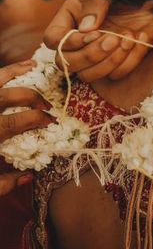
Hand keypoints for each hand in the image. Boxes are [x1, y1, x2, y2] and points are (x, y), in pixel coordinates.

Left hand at [0, 61, 51, 195]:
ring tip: (32, 64)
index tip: (52, 121)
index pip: (24, 119)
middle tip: (46, 104)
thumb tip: (28, 176)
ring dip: (16, 70)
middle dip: (36, 97)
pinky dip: (0, 75)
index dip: (42, 118)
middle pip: (15, 95)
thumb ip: (4, 183)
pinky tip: (5, 75)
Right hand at [44, 0, 152, 81]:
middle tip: (113, 39)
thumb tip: (86, 29)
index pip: (53, 40)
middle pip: (66, 64)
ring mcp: (99, 54)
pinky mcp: (119, 62)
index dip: (70, 42)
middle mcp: (80, 41)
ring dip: (109, 61)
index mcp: (71, 18)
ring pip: (89, 76)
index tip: (95, 32)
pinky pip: (116, 75)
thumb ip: (94, 4)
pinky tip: (141, 37)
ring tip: (128, 37)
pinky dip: (129, 60)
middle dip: (90, 55)